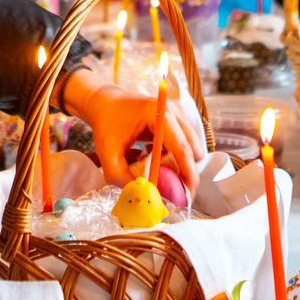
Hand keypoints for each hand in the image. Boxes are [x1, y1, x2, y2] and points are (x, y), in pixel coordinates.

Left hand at [61, 66, 207, 195]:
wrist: (107, 103)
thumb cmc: (107, 125)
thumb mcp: (108, 154)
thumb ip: (121, 177)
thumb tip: (142, 195)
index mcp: (158, 114)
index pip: (181, 147)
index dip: (187, 172)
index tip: (188, 193)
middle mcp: (174, 111)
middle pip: (192, 149)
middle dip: (186, 172)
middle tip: (173, 191)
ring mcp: (179, 113)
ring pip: (192, 148)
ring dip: (179, 164)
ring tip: (156, 168)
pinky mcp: (179, 118)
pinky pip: (185, 144)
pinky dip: (175, 156)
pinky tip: (155, 156)